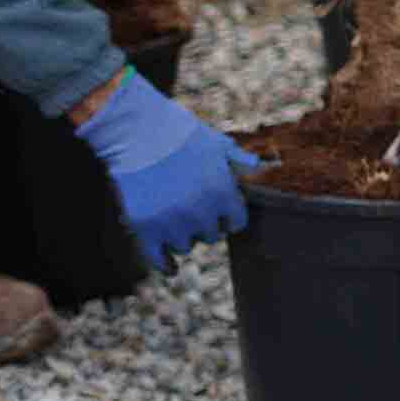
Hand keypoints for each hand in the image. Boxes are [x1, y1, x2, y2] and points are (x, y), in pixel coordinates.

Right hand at [70, 70, 260, 271]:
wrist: (137, 132)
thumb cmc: (181, 135)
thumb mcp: (218, 144)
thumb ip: (240, 161)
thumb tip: (261, 166)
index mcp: (222, 191)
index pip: (236, 222)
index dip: (230, 216)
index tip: (223, 213)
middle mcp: (200, 211)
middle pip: (211, 235)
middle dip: (206, 224)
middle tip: (193, 208)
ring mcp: (171, 222)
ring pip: (186, 246)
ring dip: (183, 235)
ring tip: (175, 217)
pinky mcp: (144, 228)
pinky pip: (159, 259)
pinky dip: (165, 265)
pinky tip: (170, 268)